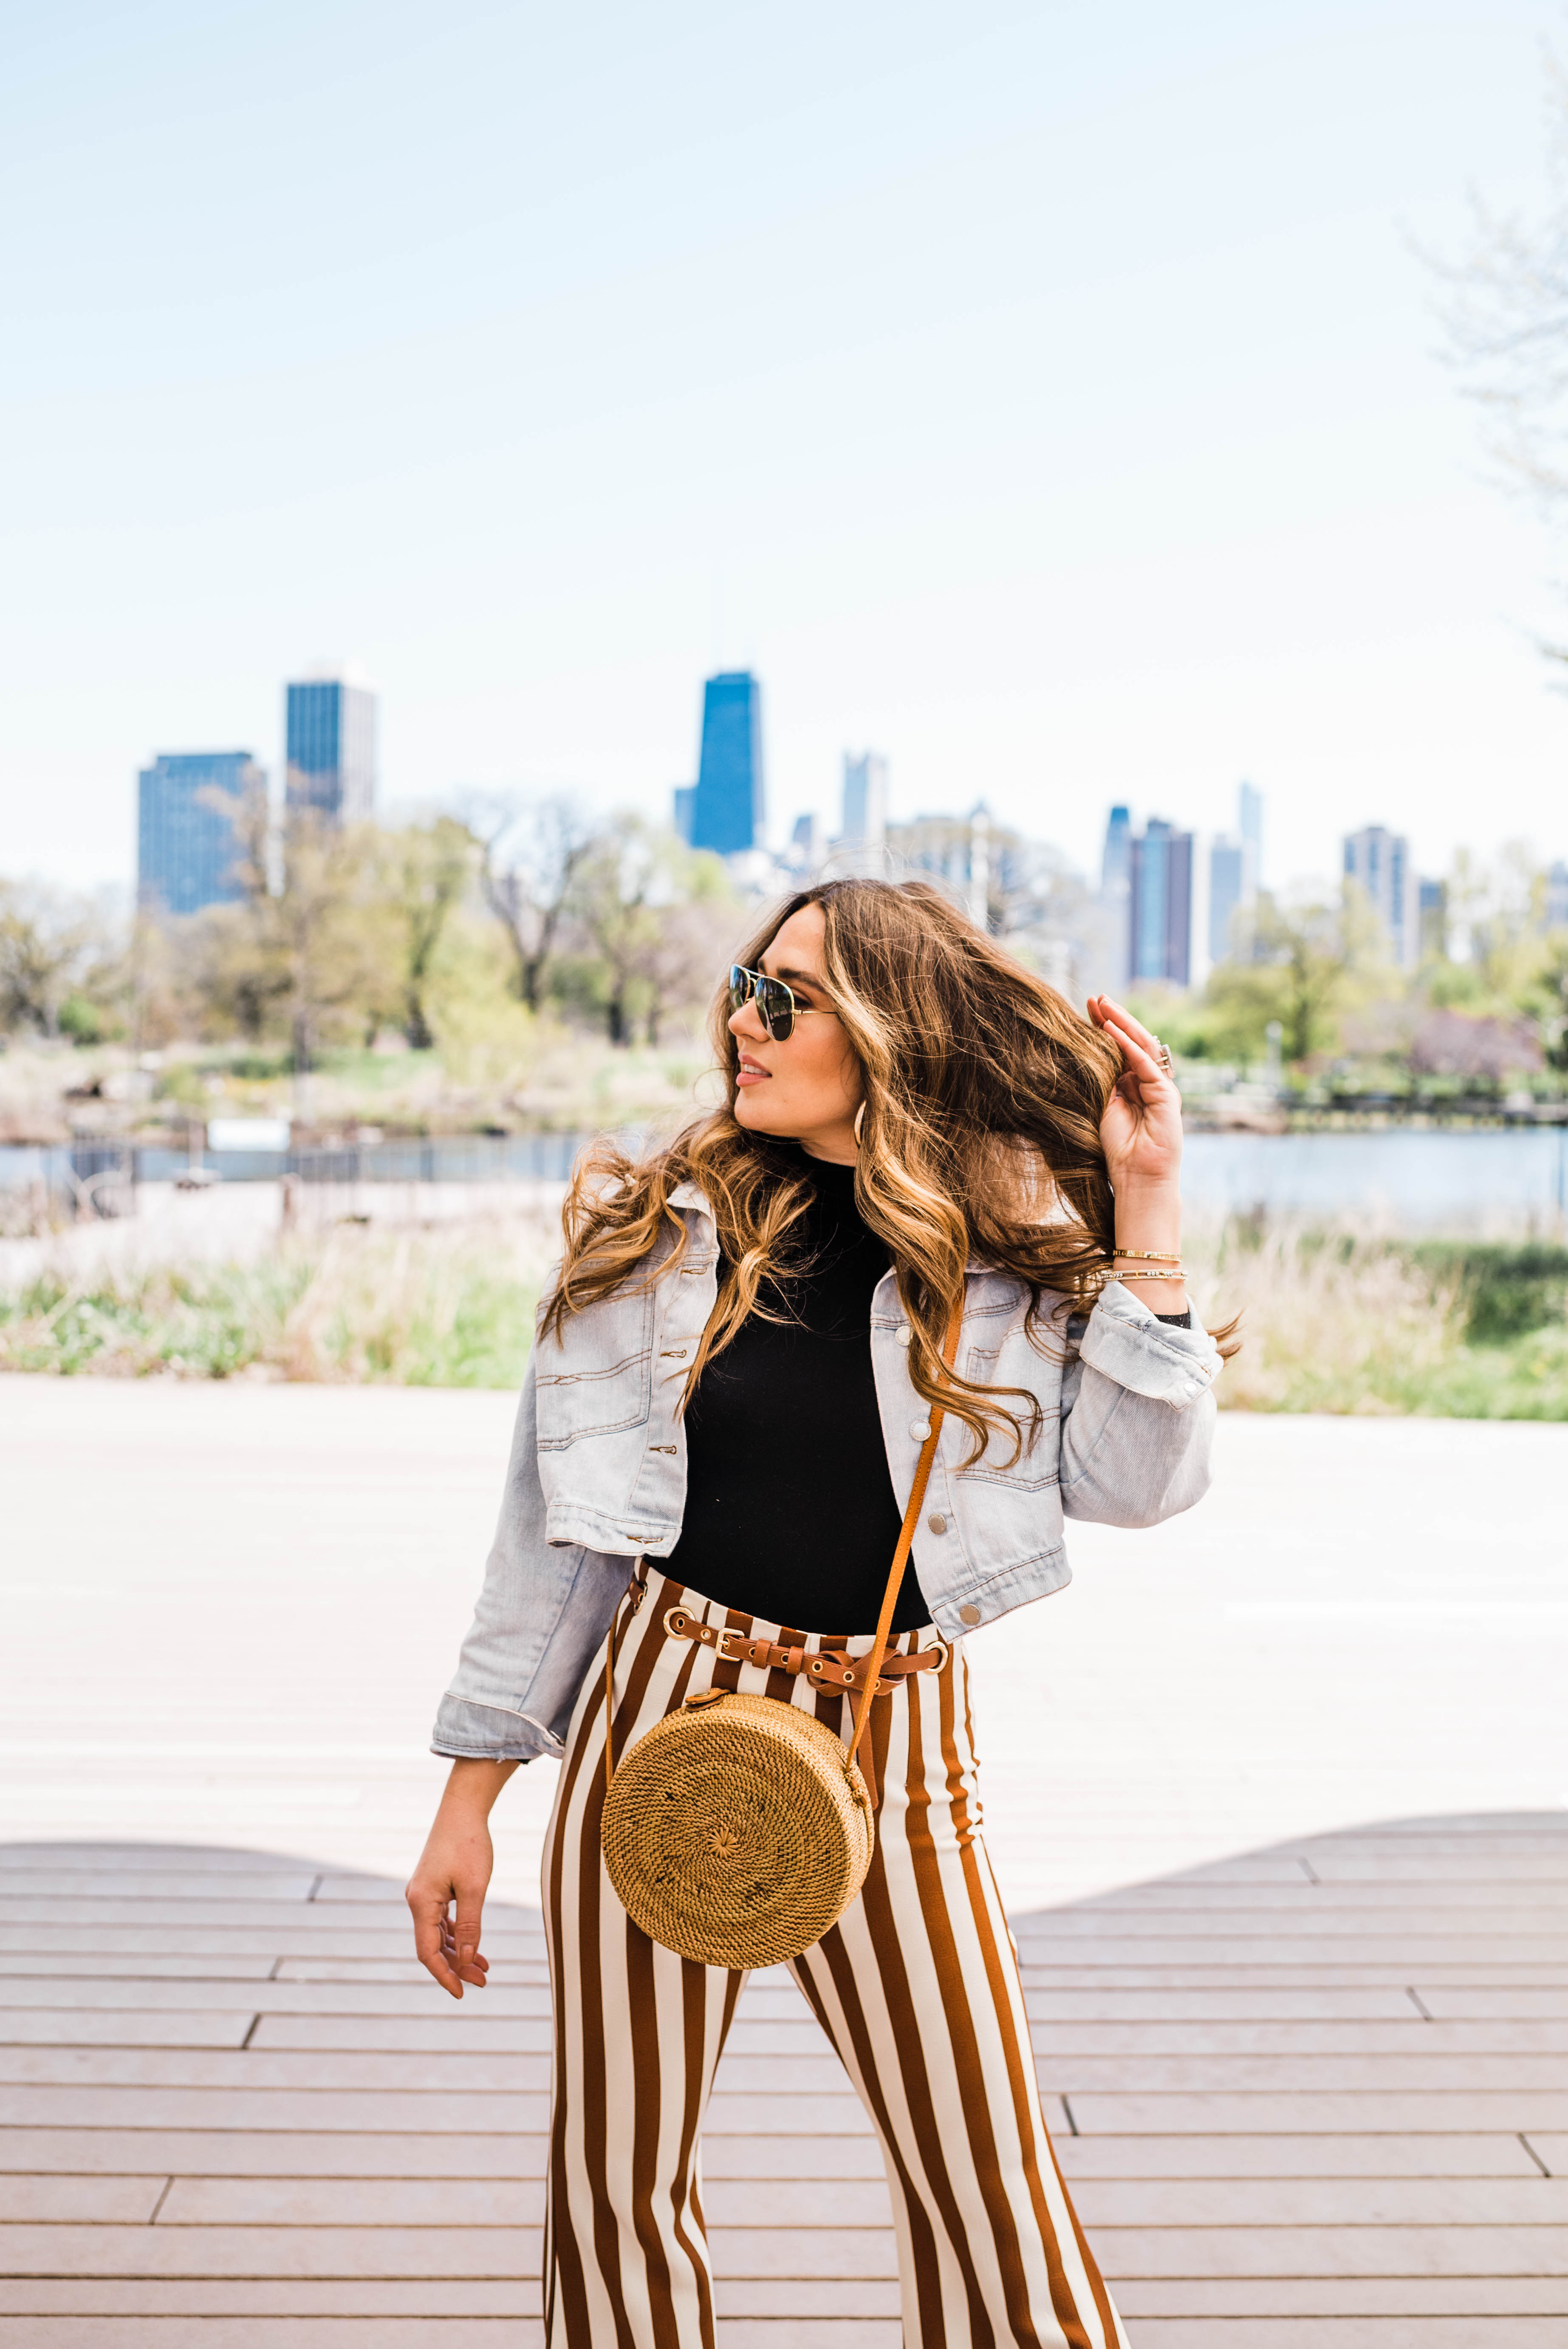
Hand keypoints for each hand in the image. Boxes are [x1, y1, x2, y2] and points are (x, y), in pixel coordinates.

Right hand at [406, 1760, 514, 1998]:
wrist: (462, 1809)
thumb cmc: (469, 1844)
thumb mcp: (475, 1887)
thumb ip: (470, 1925)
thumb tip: (466, 1959)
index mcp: (421, 1903)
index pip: (428, 1952)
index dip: (444, 1975)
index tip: (461, 1994)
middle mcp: (417, 1901)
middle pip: (433, 1946)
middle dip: (457, 1966)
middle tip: (482, 1982)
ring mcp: (424, 1894)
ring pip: (438, 1934)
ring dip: (459, 1952)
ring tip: (483, 1968)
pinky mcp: (433, 1887)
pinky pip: (442, 1920)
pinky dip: (458, 1934)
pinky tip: (474, 1945)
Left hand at [1085, 994, 1182, 1193]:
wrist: (1137, 1180)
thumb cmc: (1117, 1151)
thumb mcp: (1101, 1108)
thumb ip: (1101, 1082)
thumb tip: (1084, 1055)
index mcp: (1133, 1085)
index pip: (1119, 1048)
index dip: (1104, 1028)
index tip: (1085, 1008)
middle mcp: (1149, 1082)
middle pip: (1133, 1041)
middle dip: (1114, 1018)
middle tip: (1096, 997)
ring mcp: (1160, 1087)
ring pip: (1142, 1045)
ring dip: (1121, 1023)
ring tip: (1103, 1004)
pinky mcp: (1166, 1095)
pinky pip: (1145, 1063)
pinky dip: (1127, 1044)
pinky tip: (1110, 1029)